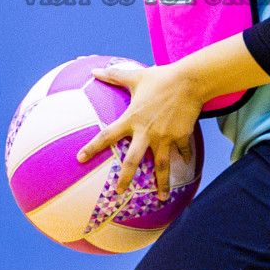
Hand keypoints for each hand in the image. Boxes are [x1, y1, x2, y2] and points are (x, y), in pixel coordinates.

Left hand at [75, 60, 200, 200]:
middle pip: (133, 161)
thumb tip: (94, 70)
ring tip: (162, 199)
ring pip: (162, 165)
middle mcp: (147, 132)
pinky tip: (185, 166)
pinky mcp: (181, 136)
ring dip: (162, 183)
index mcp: (132, 119)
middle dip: (125, 179)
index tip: (80, 159)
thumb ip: (113, 75)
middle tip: (119, 193)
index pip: (107, 135)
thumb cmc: (160, 77)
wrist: (189, 80)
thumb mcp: (135, 76)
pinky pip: (182, 151)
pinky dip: (184, 158)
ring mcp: (165, 136)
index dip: (92, 147)